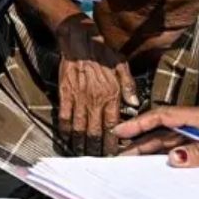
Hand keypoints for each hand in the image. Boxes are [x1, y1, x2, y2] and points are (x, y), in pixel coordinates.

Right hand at [56, 15, 139, 155]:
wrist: (78, 39)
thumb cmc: (102, 50)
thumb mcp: (122, 64)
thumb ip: (129, 85)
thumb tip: (134, 104)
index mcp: (111, 94)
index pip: (113, 125)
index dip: (112, 141)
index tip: (113, 152)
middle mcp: (95, 99)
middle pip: (95, 132)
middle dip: (96, 149)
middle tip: (97, 160)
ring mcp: (78, 98)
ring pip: (80, 129)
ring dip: (81, 144)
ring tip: (83, 154)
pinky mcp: (64, 94)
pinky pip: (65, 118)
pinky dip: (66, 131)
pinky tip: (68, 139)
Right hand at [113, 105, 198, 166]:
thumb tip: (173, 158)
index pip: (164, 117)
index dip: (140, 124)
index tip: (120, 132)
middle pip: (164, 130)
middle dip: (140, 141)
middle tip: (119, 154)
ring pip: (173, 138)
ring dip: (152, 148)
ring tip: (133, 159)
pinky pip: (186, 145)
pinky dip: (171, 152)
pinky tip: (163, 161)